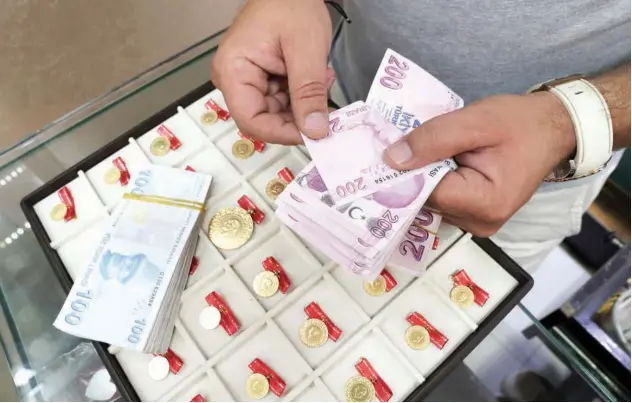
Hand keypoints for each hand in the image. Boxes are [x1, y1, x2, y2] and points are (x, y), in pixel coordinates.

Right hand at [211, 0, 333, 144]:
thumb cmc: (293, 6)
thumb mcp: (306, 50)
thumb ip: (309, 93)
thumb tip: (315, 132)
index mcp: (233, 72)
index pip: (251, 121)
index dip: (282, 134)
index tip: (314, 134)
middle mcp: (233, 80)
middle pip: (264, 119)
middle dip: (298, 116)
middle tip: (326, 101)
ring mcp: (246, 79)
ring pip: (276, 112)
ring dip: (304, 104)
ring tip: (323, 78)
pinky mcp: (260, 78)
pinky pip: (281, 99)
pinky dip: (302, 94)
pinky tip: (316, 76)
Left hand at [385, 92, 575, 236]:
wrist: (552, 129)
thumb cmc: (519, 123)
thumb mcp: (476, 120)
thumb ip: (433, 139)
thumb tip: (391, 159)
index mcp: (485, 203)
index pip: (426, 193)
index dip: (404, 173)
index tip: (382, 152)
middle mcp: (479, 223)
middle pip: (426, 200)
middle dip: (410, 174)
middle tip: (393, 146)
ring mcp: (476, 223)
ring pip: (430, 201)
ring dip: (421, 176)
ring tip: (416, 149)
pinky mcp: (473, 216)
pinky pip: (441, 200)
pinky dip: (433, 180)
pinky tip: (430, 161)